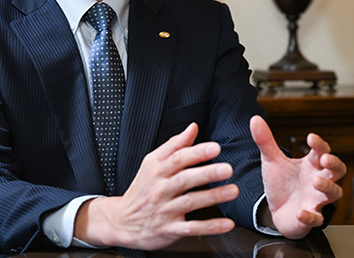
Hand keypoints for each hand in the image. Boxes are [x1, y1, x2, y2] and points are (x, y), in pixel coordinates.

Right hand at [74, 123, 238, 248]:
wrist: (124, 220)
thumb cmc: (143, 188)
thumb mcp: (152, 162)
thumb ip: (174, 145)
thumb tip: (193, 127)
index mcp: (156, 169)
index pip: (178, 158)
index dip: (197, 152)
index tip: (215, 148)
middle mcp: (160, 188)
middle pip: (184, 179)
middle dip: (206, 173)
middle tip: (227, 169)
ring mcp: (164, 210)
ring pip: (190, 202)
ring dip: (212, 197)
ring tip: (233, 190)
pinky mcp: (170, 230)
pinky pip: (192, 228)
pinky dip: (210, 227)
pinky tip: (227, 223)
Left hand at [250, 115, 345, 238]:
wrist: (276, 209)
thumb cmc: (281, 182)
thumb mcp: (271, 160)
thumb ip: (265, 141)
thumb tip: (254, 119)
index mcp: (310, 165)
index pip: (322, 151)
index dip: (319, 145)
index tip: (311, 137)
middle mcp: (318, 180)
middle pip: (337, 171)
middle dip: (334, 164)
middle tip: (325, 159)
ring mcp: (316, 199)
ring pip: (333, 193)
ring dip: (327, 187)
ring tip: (316, 182)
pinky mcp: (311, 217)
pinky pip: (316, 219)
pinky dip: (310, 216)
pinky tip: (301, 212)